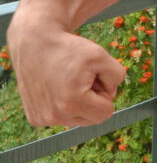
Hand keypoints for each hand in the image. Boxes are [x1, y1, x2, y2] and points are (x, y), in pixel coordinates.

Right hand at [8, 19, 126, 128]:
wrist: (34, 43)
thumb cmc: (69, 49)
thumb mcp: (100, 55)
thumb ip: (117, 75)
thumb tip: (111, 94)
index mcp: (72, 104)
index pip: (106, 112)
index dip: (104, 92)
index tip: (92, 76)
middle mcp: (55, 116)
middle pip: (91, 118)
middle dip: (92, 99)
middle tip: (80, 78)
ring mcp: (43, 119)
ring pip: (76, 119)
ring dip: (78, 102)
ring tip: (67, 82)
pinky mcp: (35, 118)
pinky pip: (61, 117)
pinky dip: (62, 104)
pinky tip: (55, 87)